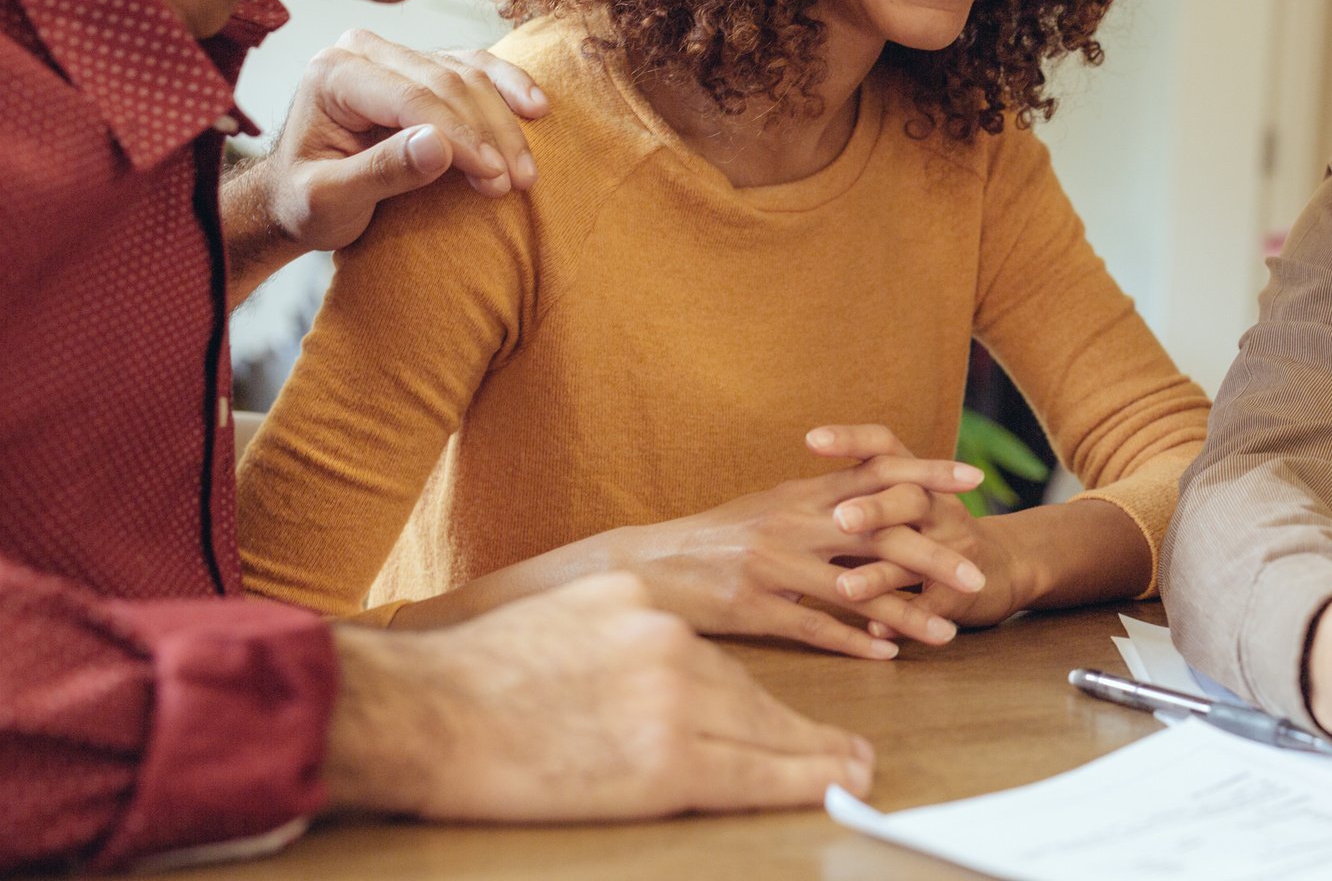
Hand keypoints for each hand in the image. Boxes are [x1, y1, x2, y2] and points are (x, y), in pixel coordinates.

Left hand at [255, 29, 549, 253]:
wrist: (295, 199)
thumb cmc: (305, 203)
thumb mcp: (328, 201)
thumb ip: (380, 172)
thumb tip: (440, 145)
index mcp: (334, 73)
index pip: (412, 97)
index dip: (460, 136)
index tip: (493, 178)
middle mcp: (365, 51)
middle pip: (447, 83)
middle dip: (487, 134)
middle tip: (512, 183)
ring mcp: (397, 54)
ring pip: (469, 76)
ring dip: (504, 123)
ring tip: (523, 172)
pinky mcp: (423, 66)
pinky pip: (477, 68)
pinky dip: (509, 88)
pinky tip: (535, 109)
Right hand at [326, 572, 872, 821]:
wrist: (423, 714)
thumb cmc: (471, 683)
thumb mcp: (559, 624)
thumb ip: (613, 639)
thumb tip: (643, 674)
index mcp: (638, 604)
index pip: (720, 655)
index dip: (763, 691)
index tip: (797, 711)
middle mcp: (668, 641)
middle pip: (753, 691)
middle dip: (802, 729)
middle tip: (851, 752)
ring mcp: (672, 698)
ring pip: (762, 730)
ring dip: (813, 756)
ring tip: (850, 771)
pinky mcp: (667, 759)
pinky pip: (750, 772)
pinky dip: (802, 780)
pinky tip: (835, 785)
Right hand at [600, 433, 989, 657]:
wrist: (646, 564)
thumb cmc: (715, 538)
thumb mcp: (768, 505)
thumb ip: (819, 499)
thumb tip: (873, 492)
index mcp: (800, 493)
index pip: (875, 472)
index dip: (926, 473)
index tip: (973, 480)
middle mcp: (792, 523)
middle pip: (879, 536)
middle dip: (934, 556)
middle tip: (976, 575)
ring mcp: (774, 566)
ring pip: (856, 591)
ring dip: (906, 614)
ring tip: (947, 633)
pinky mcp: (755, 608)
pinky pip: (816, 629)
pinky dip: (856, 642)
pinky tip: (888, 655)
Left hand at [806, 424, 1036, 630]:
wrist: (1002, 568)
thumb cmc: (929, 534)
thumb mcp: (901, 506)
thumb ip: (856, 496)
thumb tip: (790, 492)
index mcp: (914, 481)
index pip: (884, 448)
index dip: (851, 441)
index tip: (810, 439)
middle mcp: (938, 507)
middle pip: (908, 497)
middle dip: (875, 509)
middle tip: (840, 519)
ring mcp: (953, 547)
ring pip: (919, 555)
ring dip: (881, 573)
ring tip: (845, 589)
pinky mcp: (962, 590)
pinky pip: (933, 603)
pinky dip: (905, 617)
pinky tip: (876, 631)